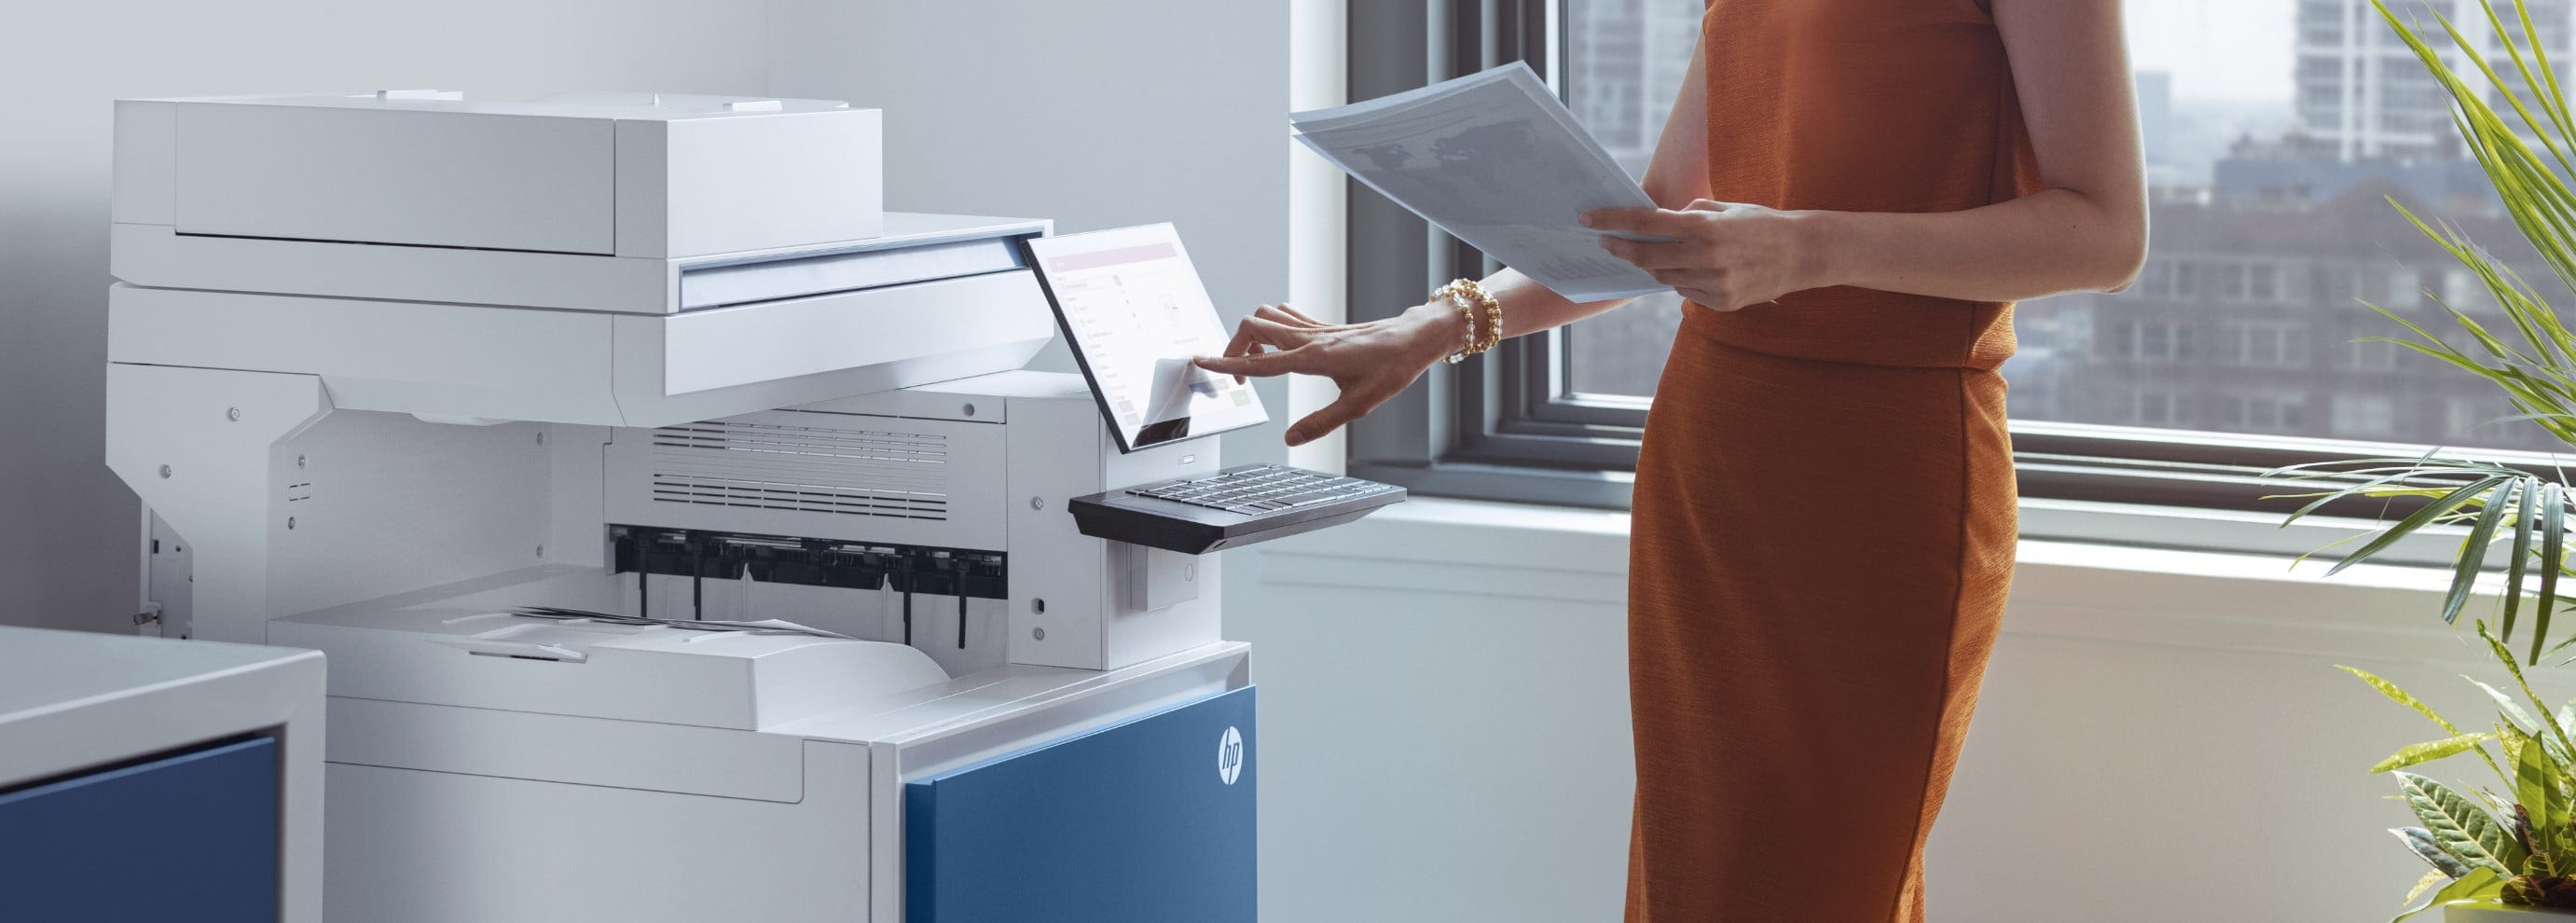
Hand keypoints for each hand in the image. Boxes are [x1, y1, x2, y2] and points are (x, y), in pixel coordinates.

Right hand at [1194, 302, 1460, 446]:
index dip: (1226, 364)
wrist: (1415, 338)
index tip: (1200, 361)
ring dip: (1250, 335)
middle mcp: (1309, 339)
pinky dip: (1271, 326)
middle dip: (1233, 347)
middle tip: (1235, 374)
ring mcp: (1315, 329)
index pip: (1258, 363)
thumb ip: (1320, 423)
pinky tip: (1277, 343)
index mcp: (1313, 358)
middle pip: (1252, 328)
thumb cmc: (1393, 368)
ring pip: (1266, 317)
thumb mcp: (1358, 405)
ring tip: (1254, 361)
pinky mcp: (1324, 327)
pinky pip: (1286, 316)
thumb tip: (1289, 439)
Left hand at [1584, 199, 1815, 311]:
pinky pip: (1686, 291)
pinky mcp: (1720, 303)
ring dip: (1653, 265)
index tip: (1588, 219)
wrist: (1803, 254)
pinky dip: (1681, 279)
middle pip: (1647, 257)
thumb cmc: (1762, 223)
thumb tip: (1659, 221)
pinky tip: (1688, 268)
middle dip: (1622, 249)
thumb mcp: (1726, 208)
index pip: (1646, 225)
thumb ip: (1690, 214)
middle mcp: (1705, 259)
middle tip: (1606, 242)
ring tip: (1649, 254)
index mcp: (1705, 228)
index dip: (1613, 221)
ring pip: (1665, 277)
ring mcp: (1713, 284)